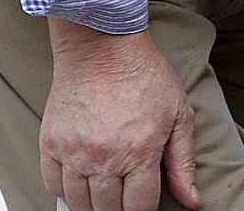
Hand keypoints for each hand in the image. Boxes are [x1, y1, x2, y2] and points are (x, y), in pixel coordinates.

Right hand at [41, 19, 201, 210]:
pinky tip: (81, 180)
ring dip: (93, 203)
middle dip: (119, 209)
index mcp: (140, 151)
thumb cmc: (145, 76)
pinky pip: (53, 185)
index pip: (139, 208)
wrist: (103, 48)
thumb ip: (183, 162)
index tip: (144, 204)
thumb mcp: (179, 115)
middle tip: (126, 194)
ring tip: (106, 190)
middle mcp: (104, 157)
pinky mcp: (50, 143)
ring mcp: (74, 152)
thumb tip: (192, 200)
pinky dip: (66, 190)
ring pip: (79, 203)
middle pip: (107, 210)